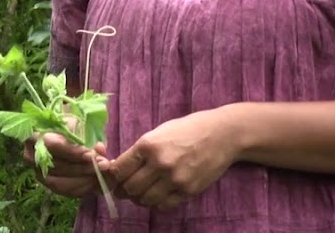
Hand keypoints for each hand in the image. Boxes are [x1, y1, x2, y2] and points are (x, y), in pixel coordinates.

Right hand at [25, 132, 108, 198]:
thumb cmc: (67, 125)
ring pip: (60, 182)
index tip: (92, 155)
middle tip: (104, 165)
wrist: (58, 133)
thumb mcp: (76, 123)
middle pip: (58, 166)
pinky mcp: (46, 183)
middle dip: (83, 168)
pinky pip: (64, 191)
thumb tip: (99, 149)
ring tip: (102, 174)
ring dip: (84, 180)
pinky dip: (81, 188)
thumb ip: (86, 135)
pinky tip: (95, 183)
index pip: (52, 145)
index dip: (73, 152)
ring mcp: (37, 171)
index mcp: (34, 134)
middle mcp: (30, 155)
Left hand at [101, 108, 238, 209]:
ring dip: (140, 198)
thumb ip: (140, 151)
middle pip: (130, 187)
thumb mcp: (158, 132)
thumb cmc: (188, 129)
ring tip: (142, 192)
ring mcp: (175, 179)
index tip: (115, 177)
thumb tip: (119, 168)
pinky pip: (164, 205)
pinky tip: (158, 195)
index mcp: (148, 145)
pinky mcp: (188, 190)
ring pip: (145, 200)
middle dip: (124, 190)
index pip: (119, 169)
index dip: (113, 176)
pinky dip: (157, 203)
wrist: (221, 134)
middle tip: (125, 188)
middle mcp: (160, 163)